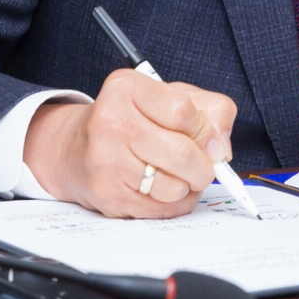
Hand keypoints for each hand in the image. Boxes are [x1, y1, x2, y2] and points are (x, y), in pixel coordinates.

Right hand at [22, 69, 237, 218]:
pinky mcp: (108, 196)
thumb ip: (210, 111)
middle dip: (204, 166)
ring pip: (175, 186)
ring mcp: (106, 162)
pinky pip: (162, 210)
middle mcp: (110, 122)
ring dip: (187, 186)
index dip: (204, 130)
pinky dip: (174, 203)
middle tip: (203, 165)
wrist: (75, 150)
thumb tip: (223, 149)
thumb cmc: (131, 121)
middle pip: (183, 153)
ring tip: (175, 174)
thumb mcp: (169, 98)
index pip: (183, 111)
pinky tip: (161, 188)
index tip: (207, 138)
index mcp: (126, 88)